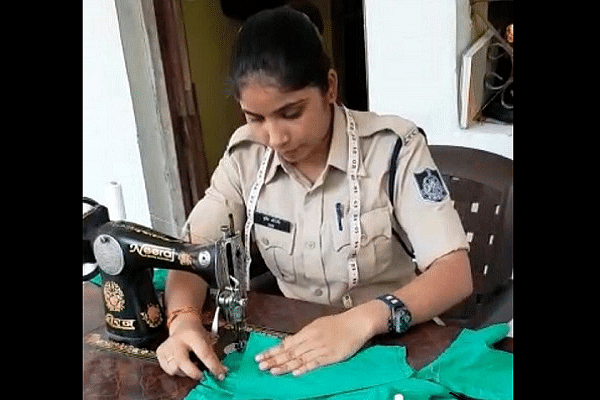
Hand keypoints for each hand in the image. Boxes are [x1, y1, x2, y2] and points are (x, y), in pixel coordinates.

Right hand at [156, 314, 227, 380]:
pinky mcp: (160, 352)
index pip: (203, 353)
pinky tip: (181, 364)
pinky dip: (176, 370)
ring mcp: (167, 347)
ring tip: (190, 365)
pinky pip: (167, 369)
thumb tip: (222, 372)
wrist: (183, 324)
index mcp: (192, 335)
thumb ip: (213, 356)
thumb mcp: (207, 340)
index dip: (213, 366)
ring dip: (184, 372)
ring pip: (174, 369)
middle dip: (194, 373)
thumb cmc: (197, 334)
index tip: (220, 375)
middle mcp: (177, 341)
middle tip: (202, 375)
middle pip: (182, 362)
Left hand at [254, 309, 374, 376]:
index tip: (260, 357)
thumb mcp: (318, 325)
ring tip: (273, 371)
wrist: (357, 322)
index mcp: (307, 331)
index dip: (272, 351)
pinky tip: (295, 372)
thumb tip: (290, 344)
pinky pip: (315, 362)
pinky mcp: (331, 355)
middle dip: (274, 359)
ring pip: (299, 358)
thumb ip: (304, 336)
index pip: (286, 343)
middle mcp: (311, 339)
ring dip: (285, 365)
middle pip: (290, 351)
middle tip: (261, 366)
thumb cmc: (338, 324)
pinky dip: (305, 367)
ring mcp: (321, 347)